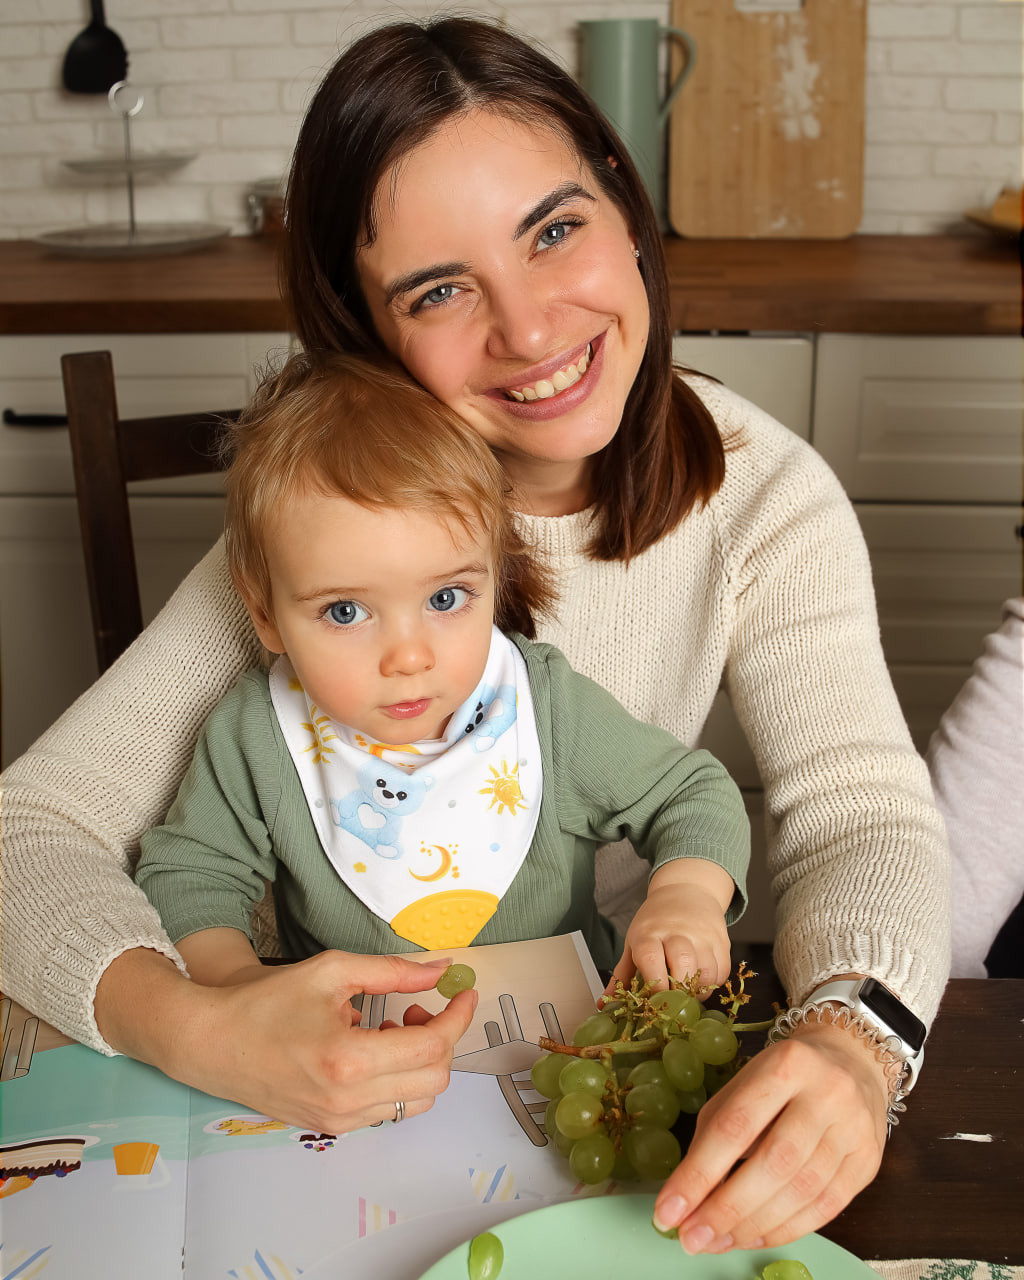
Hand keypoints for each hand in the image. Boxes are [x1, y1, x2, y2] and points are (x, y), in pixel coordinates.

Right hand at [95, 946, 476, 1131]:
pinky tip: (375, 1050)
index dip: (458, 1019)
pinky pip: (389, 1110)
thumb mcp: (332, 971)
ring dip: (422, 1063)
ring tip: (396, 1028)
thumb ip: (392, 971)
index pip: (433, 1049)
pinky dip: (399, 1080)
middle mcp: (348, 1101)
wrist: (211, 1043)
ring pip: (416, 1101)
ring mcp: (339, 1121)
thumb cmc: (266, 1001)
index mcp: (349, 1059)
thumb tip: (441, 970)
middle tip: (421, 1008)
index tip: (464, 993)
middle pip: (434, 1080)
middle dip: (442, 1039)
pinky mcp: (331, 1128)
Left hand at [608, 858, 734, 993]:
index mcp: (649, 933)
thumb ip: (621, 975)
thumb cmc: (656, 921)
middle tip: (673, 1001)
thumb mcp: (634, 941)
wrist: (687, 890)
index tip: (653, 1003)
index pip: (650, 959)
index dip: (653, 986)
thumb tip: (605, 1004)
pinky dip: (714, 983)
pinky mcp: (721, 940)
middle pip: (683, 964)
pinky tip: (702, 981)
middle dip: (679, 991)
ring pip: (707, 972)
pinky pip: (722, 972)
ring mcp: (702, 935)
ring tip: (688, 991)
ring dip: (698, 991)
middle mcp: (677, 932)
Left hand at [652, 1016, 888, 1251]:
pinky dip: (785, 1231)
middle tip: (691, 1239)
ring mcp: (854, 1129)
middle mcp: (826, 1094)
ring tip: (716, 1242)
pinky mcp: (870, 1161)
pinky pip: (826, 1209)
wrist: (850, 1061)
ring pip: (801, 1192)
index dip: (698, 1175)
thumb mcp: (743, 1086)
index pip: (735, 1127)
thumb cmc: (782, 1078)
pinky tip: (753, 1238)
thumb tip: (687, 1199)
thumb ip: (715, 1135)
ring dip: (752, 1227)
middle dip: (726, 1209)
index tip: (667, 1212)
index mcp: (785, 1064)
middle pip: (773, 1164)